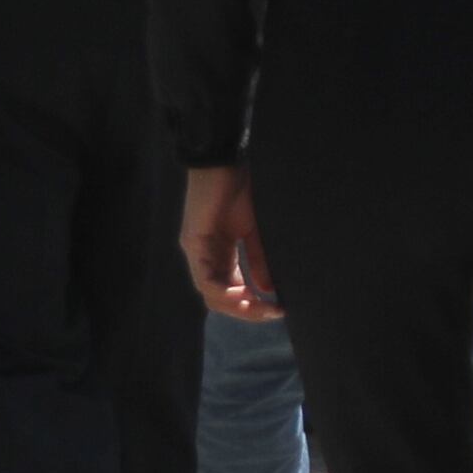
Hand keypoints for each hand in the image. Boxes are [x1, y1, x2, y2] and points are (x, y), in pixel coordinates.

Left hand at [180, 165, 279, 321]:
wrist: (225, 160)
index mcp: (220, 254)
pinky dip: (224, 291)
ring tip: (260, 307)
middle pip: (219, 299)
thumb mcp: (254, 231)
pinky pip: (204, 278)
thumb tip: (269, 290)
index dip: (253, 305)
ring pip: (210, 294)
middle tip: (272, 312)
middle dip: (247, 310)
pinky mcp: (193, 242)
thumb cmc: (240, 188)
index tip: (279, 309)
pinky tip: (244, 293)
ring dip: (236, 305)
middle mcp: (205, 257)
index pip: (231, 291)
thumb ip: (259, 260)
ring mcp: (196, 251)